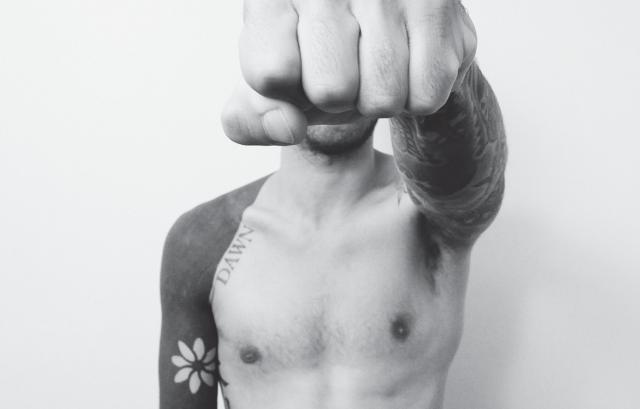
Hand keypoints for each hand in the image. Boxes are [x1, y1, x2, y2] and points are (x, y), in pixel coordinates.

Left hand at [222, 0, 476, 145]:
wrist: (377, 20)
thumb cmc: (312, 56)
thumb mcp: (267, 90)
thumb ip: (250, 121)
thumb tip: (287, 127)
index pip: (272, 73)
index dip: (287, 89)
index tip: (293, 66)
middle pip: (332, 91)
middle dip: (336, 98)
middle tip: (342, 68)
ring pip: (382, 99)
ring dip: (378, 97)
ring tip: (374, 64)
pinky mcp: (436, 5)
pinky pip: (425, 96)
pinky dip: (416, 94)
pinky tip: (406, 61)